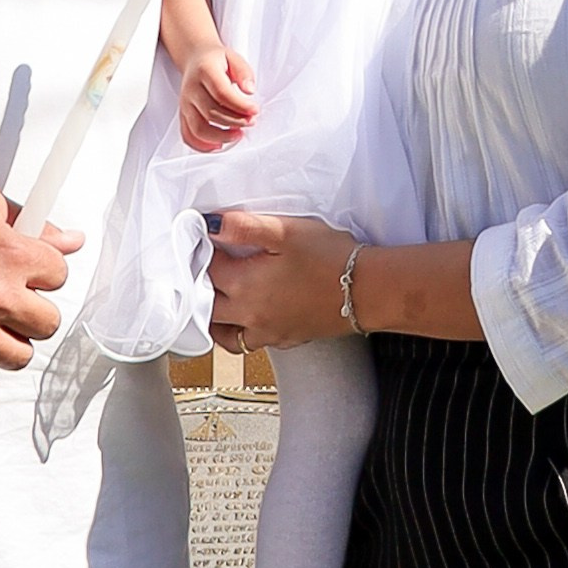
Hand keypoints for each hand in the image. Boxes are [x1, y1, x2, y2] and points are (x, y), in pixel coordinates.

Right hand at [0, 182, 82, 396]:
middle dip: (34, 308)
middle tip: (13, 297)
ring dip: (12, 341)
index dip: (45, 270)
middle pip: (48, 323)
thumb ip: (34, 225)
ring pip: (19, 357)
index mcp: (9, 256)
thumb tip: (73, 241)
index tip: (28, 269)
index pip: (60, 275)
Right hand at [179, 42, 259, 152]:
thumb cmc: (216, 60)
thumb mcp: (234, 58)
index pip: (221, 93)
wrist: (195, 59)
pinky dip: (202, 146)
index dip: (240, 106)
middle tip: (250, 122)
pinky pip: (188, 135)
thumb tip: (250, 90)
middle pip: (211, 113)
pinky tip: (218, 145)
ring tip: (238, 134)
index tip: (255, 111)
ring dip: (221, 137)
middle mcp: (191, 89)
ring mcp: (185, 104)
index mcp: (205, 71)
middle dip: (235, 122)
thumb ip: (244, 73)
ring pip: (198, 128)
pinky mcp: (183, 115)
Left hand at [208, 211, 354, 354]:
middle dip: (201, 285)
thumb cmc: (329, 258)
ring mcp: (267, 332)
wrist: (366, 290)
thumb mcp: (286, 231)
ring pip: (225, 332)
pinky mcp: (285, 339)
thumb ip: (245, 227)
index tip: (203, 238)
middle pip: (207, 306)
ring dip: (215, 315)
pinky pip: (249, 343)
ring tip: (219, 294)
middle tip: (206, 265)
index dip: (202, 251)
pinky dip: (240, 331)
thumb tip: (211, 224)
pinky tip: (250, 313)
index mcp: (246, 286)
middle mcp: (250, 315)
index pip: (206, 270)